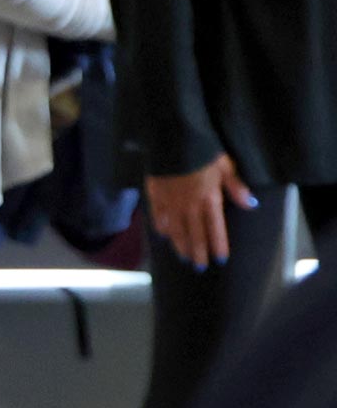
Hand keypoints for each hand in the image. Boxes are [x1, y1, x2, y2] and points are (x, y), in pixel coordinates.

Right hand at [145, 152, 257, 267]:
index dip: (218, 244)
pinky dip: (162, 227)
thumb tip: (251, 204)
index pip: (215, 227)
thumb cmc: (202, 150)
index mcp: (209, 198)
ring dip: (181, 244)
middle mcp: (189, 205)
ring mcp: (170, 201)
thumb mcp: (225, 165)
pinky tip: (164, 235)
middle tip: (199, 268)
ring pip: (176, 229)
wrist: (172, 139)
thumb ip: (236, 186)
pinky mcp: (155, 194)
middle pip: (194, 233)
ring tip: (183, 257)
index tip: (220, 259)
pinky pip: (158, 215)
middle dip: (198, 252)